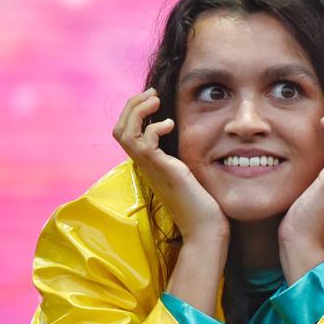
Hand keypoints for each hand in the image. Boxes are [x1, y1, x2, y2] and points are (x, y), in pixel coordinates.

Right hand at [113, 88, 228, 245]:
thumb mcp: (188, 170)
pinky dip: (154, 128)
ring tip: (156, 101)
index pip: (125, 132)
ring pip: (124, 133)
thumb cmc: (202, 204)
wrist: (205, 228)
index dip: (134, 111)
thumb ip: (181, 155)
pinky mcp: (163, 170)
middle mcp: (145, 165)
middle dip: (132, 105)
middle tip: (153, 94)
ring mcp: (151, 168)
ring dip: (137, 111)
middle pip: (118, 129)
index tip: (154, 99)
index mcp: (149, 163)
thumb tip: (188, 139)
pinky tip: (170, 124)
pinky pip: (143, 143)